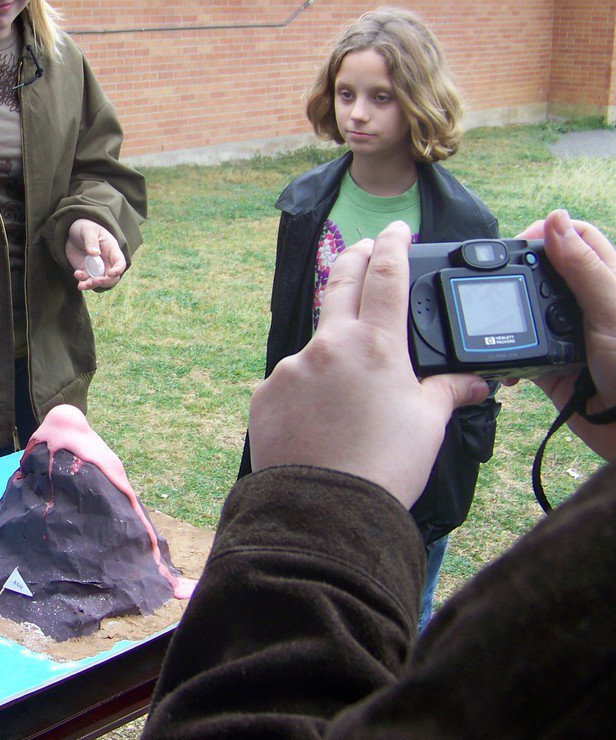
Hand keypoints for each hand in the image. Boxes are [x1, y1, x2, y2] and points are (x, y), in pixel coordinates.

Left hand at [66, 219, 126, 290]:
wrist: (72, 231)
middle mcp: (106, 261)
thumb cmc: (85, 227)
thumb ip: (91, 241)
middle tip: (95, 280)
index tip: (110, 273)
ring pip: (99, 282)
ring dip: (92, 285)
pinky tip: (76, 274)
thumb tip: (94, 253)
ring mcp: (96, 268)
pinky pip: (86, 281)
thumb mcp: (88, 230)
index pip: (120, 263)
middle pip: (112, 277)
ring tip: (82, 285)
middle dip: (104, 281)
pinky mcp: (86, 271)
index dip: (118, 270)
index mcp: (112, 250)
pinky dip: (82, 282)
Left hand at [248, 221, 489, 507]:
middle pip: (341, 285)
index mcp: (375, 345)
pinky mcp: (264, 393)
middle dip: (355, 259)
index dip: (393, 247)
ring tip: (349, 403)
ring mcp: (290, 368)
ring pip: (315, 349)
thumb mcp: (427, 424)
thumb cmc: (384, 465)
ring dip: (331, 360)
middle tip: (363, 246)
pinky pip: (289, 384)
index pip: (387, 278)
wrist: (326, 508)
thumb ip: (447, 392)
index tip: (396, 231)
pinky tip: (320, 424)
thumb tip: (474, 383)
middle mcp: (327, 346)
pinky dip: (305, 395)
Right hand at [517, 210, 615, 461]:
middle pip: (544, 272)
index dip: (547, 234)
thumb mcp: (613, 311)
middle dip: (517, 277)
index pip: (576, 238)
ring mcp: (568, 335)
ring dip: (507, 318)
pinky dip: (505, 355)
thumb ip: (583, 268)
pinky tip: (504, 363)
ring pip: (525, 311)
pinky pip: (518, 351)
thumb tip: (554, 219)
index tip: (517, 247)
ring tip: (494, 324)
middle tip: (494, 286)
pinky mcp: (550, 365)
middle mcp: (588, 304)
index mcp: (609, 280)